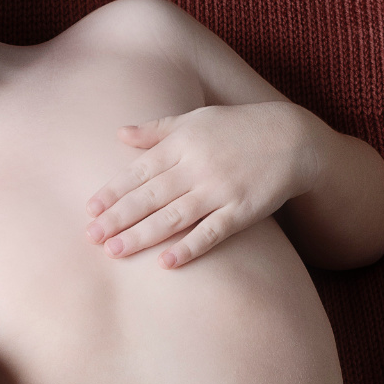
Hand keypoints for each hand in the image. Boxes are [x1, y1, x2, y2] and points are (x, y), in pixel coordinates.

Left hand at [84, 103, 318, 266]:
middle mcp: (197, 167)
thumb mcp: (196, 119)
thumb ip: (157, 129)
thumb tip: (119, 133)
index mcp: (182, 144)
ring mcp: (219, 190)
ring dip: (142, 235)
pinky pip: (211, 233)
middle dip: (119, 217)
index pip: (140, 171)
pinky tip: (165, 264)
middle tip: (91, 237)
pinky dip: (189, 248)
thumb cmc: (238, 128)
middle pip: (150, 196)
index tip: (90, 210)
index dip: (114, 191)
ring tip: (115, 252)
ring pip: (173, 216)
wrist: (293, 138)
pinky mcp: (242, 211)